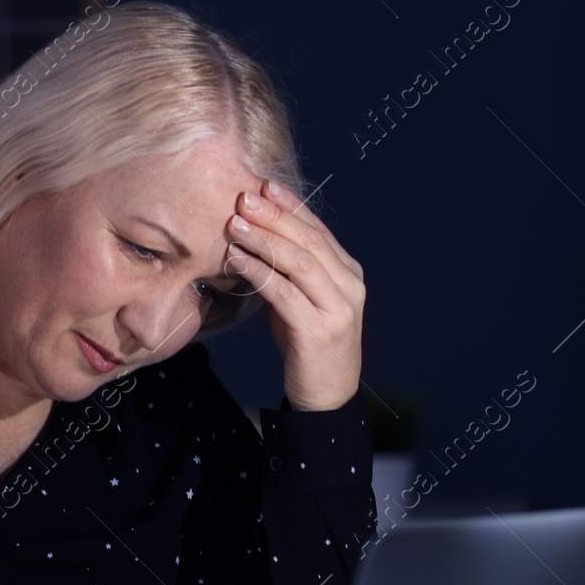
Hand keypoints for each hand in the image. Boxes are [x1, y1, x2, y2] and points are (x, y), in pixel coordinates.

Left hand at [223, 179, 365, 411]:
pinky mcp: (319, 330)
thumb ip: (288, 274)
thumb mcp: (301, 302)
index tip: (265, 186)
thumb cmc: (308, 347)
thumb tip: (255, 240)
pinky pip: (285, 293)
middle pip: (309, 241)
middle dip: (275, 217)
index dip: (291, 207)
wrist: (326, 398)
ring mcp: (338, 308)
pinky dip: (259, 273)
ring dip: (263, 240)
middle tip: (244, 198)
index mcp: (349, 274)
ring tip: (234, 226)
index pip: (318, 231)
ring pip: (299, 263)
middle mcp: (350, 286)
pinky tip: (237, 260)